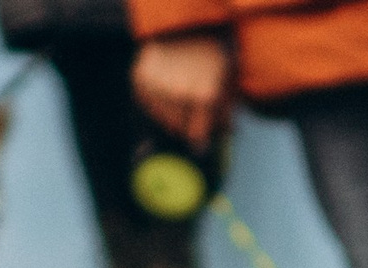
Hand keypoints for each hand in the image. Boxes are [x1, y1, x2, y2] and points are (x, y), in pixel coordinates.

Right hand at [133, 31, 235, 152]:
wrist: (186, 26)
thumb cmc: (213, 57)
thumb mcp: (228, 85)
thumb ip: (225, 114)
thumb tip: (224, 136)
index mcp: (203, 97)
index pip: (196, 136)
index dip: (200, 139)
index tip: (200, 141)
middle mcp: (177, 93)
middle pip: (178, 129)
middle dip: (186, 125)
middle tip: (191, 115)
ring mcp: (156, 85)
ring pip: (160, 119)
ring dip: (170, 116)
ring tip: (179, 102)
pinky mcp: (139, 77)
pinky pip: (145, 104)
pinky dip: (155, 104)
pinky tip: (165, 94)